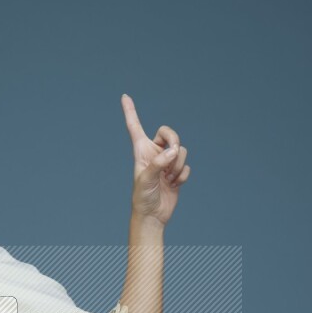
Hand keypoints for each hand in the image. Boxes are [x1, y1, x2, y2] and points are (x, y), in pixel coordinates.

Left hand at [121, 93, 190, 226]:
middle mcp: (154, 153)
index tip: (124, 96)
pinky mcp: (177, 172)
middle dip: (174, 140)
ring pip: (181, 151)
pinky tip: (173, 185)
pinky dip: (182, 176)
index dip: (130, 112)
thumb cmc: (142, 198)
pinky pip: (187, 166)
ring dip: (177, 165)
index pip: (134, 127)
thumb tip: (173, 151)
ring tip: (168, 179)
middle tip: (171, 155)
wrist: (152, 215)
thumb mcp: (145, 180)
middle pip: (169, 133)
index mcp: (141, 151)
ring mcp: (166, 162)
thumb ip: (158, 163)